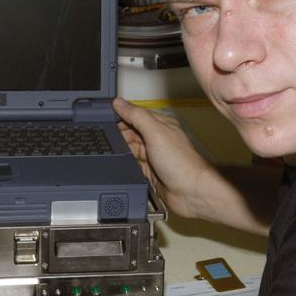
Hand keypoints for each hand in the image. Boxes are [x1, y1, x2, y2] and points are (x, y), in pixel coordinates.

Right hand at [114, 97, 213, 219]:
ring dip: (121, 148)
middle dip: (118, 133)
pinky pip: (132, 164)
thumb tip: (119, 103)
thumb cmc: (181, 163)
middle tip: (105, 136)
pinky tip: (119, 162)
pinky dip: (125, 162)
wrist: (190, 192)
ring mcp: (153, 156)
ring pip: (130, 148)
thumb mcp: (156, 132)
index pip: (136, 115)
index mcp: (161, 125)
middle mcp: (157, 139)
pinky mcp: (149, 171)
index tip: (105, 116)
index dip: (121, 115)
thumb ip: (137, 116)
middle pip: (131, 132)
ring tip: (110, 149)